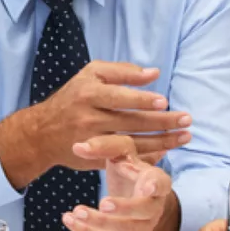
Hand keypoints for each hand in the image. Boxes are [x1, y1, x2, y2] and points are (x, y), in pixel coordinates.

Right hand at [0, 62, 193, 187]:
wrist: (42, 133)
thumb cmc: (72, 98)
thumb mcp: (90, 75)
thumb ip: (122, 71)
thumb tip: (154, 73)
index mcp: (88, 94)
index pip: (119, 97)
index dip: (141, 100)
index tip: (164, 102)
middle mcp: (90, 118)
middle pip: (131, 122)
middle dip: (161, 122)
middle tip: (186, 120)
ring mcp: (93, 142)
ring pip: (133, 142)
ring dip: (162, 141)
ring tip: (185, 136)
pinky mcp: (97, 158)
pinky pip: (126, 157)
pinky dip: (148, 155)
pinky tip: (167, 151)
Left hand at [62, 135, 178, 230]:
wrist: (133, 195)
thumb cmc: (128, 170)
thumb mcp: (120, 153)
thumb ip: (104, 146)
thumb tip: (78, 147)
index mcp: (156, 180)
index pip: (161, 184)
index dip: (155, 186)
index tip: (147, 187)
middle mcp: (154, 206)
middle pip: (144, 210)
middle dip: (124, 208)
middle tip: (103, 204)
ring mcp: (143, 226)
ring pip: (125, 230)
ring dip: (99, 223)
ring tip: (78, 212)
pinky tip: (71, 222)